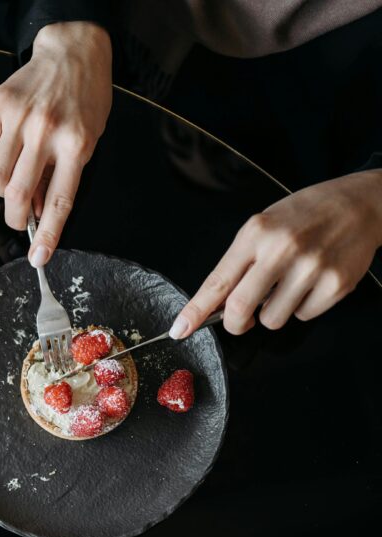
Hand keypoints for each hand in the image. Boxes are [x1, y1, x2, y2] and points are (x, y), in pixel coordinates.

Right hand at [0, 21, 111, 265]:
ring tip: (12, 177)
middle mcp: (47, 132)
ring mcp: (20, 118)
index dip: (46, 234)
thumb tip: (36, 211)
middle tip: (16, 219)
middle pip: (17, 194)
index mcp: (77, 145)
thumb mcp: (87, 140)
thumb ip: (63, 175)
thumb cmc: (85, 98)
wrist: (73, 51)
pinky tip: (8, 141)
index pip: (59, 201)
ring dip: (0, 187)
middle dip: (13, 217)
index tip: (38, 258)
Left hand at [170, 169, 381, 337]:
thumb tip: (216, 304)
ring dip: (272, 313)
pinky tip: (310, 283)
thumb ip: (239, 262)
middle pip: (240, 309)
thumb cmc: (304, 215)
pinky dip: (301, 307)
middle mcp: (282, 250)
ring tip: (286, 286)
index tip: (180, 329)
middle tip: (240, 320)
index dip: (195, 311)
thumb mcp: (262, 227)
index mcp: (255, 234)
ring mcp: (311, 268)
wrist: (359, 203)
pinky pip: (304, 316)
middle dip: (234, 324)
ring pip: (273, 319)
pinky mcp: (336, 284)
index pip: (217, 282)